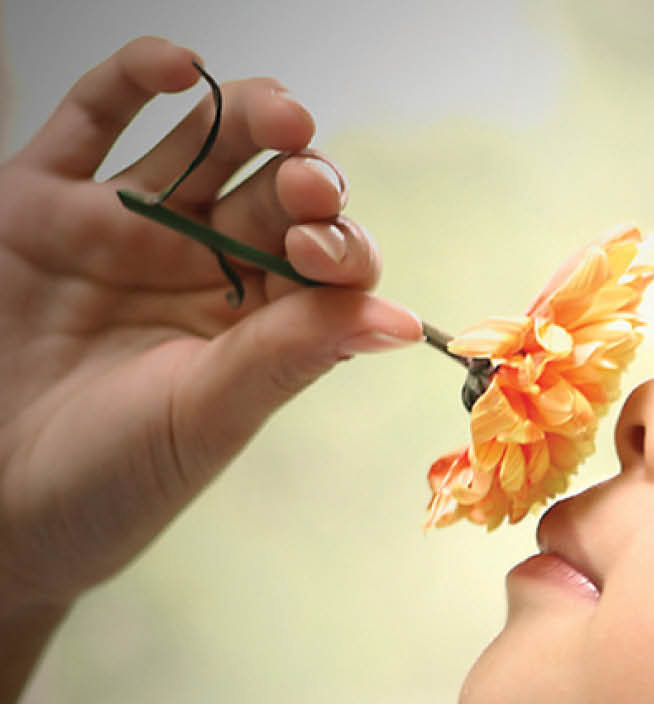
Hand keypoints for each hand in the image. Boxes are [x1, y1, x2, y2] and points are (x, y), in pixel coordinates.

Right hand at [0, 36, 420, 619]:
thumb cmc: (109, 478)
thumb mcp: (208, 415)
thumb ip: (293, 354)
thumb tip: (402, 321)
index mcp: (257, 321)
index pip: (325, 260)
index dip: (337, 242)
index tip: (322, 251)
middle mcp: (201, 264)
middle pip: (275, 193)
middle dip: (305, 178)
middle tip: (308, 183)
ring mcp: (125, 227)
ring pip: (202, 145)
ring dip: (247, 118)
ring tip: (281, 117)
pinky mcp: (42, 200)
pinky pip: (92, 118)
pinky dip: (133, 79)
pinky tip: (179, 66)